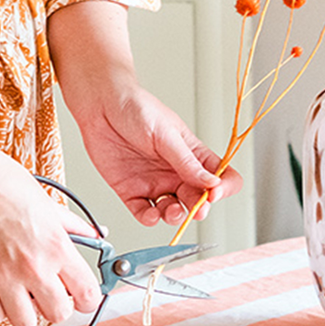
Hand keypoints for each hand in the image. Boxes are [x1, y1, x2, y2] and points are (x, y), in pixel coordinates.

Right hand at [0, 129, 107, 325]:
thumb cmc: (3, 185)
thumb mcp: (48, 203)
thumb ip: (73, 226)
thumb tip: (95, 233)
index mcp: (56, 246)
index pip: (87, 294)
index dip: (88, 300)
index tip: (82, 299)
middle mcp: (33, 266)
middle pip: (57, 314)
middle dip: (55, 306)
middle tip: (47, 292)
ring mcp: (2, 277)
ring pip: (25, 322)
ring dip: (24, 310)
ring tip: (19, 291)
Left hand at [73, 80, 239, 226]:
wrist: (101, 106)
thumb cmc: (136, 109)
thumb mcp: (166, 134)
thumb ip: (187, 162)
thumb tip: (212, 183)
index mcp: (192, 154)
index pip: (221, 176)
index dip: (223, 188)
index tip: (214, 192)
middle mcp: (176, 172)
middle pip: (199, 199)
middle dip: (200, 208)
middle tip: (196, 208)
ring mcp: (155, 183)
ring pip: (173, 211)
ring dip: (175, 216)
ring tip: (170, 210)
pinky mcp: (132, 191)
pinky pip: (145, 213)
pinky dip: (150, 219)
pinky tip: (151, 213)